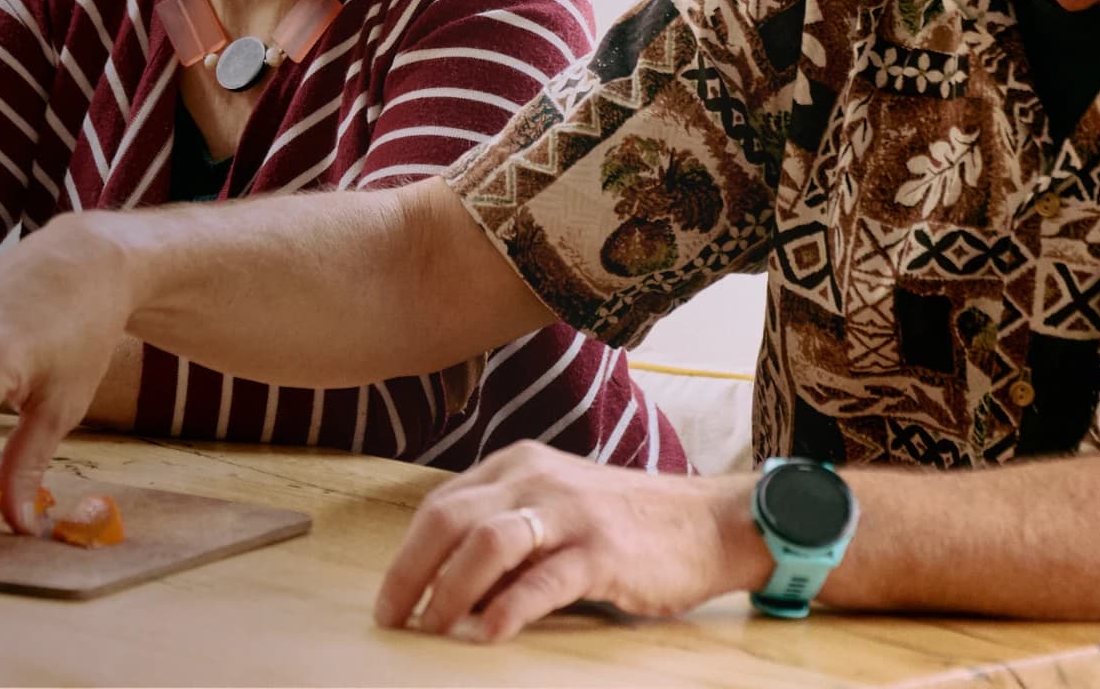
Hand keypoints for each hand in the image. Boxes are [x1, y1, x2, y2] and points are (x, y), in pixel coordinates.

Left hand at [373, 442, 763, 642]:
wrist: (709, 522)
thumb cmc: (625, 522)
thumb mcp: (555, 506)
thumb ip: (507, 530)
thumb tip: (446, 584)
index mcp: (517, 465)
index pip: (441, 506)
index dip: (407, 555)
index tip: (390, 598)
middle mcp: (535, 480)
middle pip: (449, 519)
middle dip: (410, 573)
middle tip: (393, 619)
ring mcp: (570, 513)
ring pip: (487, 543)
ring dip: (449, 591)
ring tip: (432, 630)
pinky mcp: (603, 552)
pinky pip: (542, 580)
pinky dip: (508, 609)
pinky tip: (488, 634)